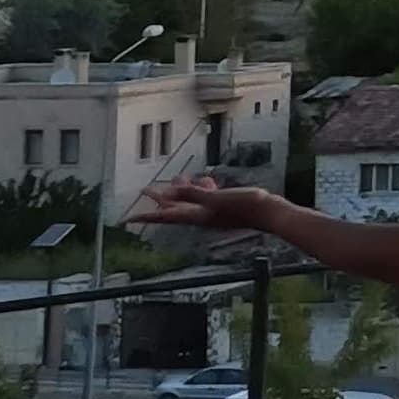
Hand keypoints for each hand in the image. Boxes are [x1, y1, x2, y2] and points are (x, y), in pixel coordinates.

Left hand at [136, 176, 278, 234]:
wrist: (270, 213)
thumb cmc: (244, 206)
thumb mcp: (215, 198)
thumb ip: (192, 194)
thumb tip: (168, 193)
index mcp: (196, 215)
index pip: (165, 217)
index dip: (145, 217)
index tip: (127, 219)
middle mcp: (202, 215)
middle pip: (174, 208)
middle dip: (161, 199)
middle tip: (147, 191)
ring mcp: (213, 212)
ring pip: (190, 202)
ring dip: (182, 192)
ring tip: (177, 179)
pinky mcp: (225, 206)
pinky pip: (206, 198)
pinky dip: (201, 189)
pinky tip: (206, 181)